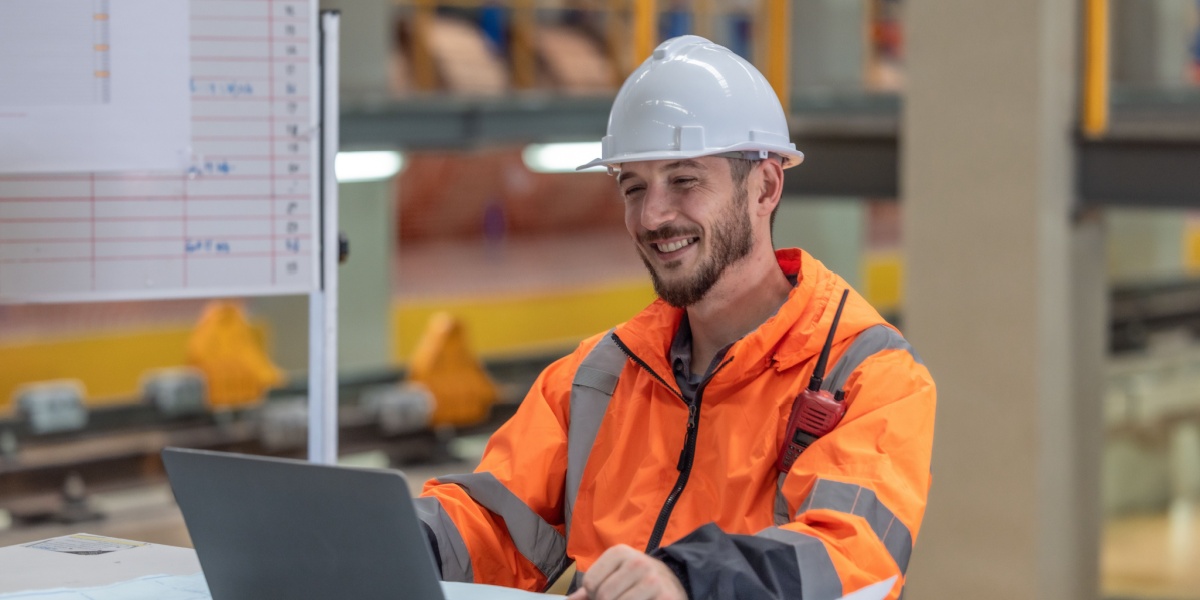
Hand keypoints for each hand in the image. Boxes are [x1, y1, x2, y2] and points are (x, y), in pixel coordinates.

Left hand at [566, 544, 686, 599]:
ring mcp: (653, 581)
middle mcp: (637, 562)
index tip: (604, 595)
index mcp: (619, 552)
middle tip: (619, 599)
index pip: (590, 583)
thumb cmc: (638, 579)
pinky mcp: (666, 598)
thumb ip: (591, 587)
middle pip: (604, 597)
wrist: (676, 580)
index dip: (593, 595)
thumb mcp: (616, 574)